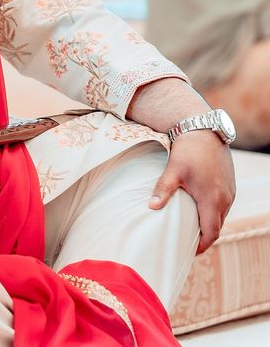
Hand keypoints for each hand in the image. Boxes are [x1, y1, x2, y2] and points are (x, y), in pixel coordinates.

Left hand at [148, 130, 235, 253]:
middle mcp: (225, 198)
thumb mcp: (173, 170)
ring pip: (221, 216)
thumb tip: (151, 206)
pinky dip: (213, 212)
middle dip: (205, 236)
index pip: (211, 232)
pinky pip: (223, 205)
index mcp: (212, 199)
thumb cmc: (189, 151)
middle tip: (188, 242)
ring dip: (209, 223)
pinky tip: (199, 209)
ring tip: (192, 227)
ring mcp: (229, 191)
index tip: (191, 250)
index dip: (202, 245)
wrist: (204, 131)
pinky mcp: (229, 184)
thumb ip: (163, 189)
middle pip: (217, 226)